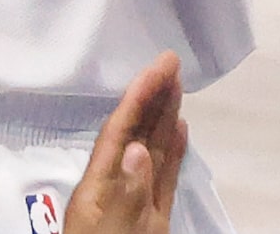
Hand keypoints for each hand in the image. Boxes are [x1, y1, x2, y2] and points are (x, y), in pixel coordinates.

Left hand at [64, 53, 187, 233]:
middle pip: (134, 135)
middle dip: (151, 97)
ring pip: (151, 152)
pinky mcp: (151, 220)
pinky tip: (181, 132)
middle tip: (171, 61)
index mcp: (97, 193)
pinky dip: (173, 151)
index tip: (160, 65)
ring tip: (178, 87)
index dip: (138, 97)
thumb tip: (138, 150)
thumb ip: (125, 196)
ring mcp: (134, 205)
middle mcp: (114, 192)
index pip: (118, 134)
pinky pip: (163, 177)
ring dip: (163, 117)